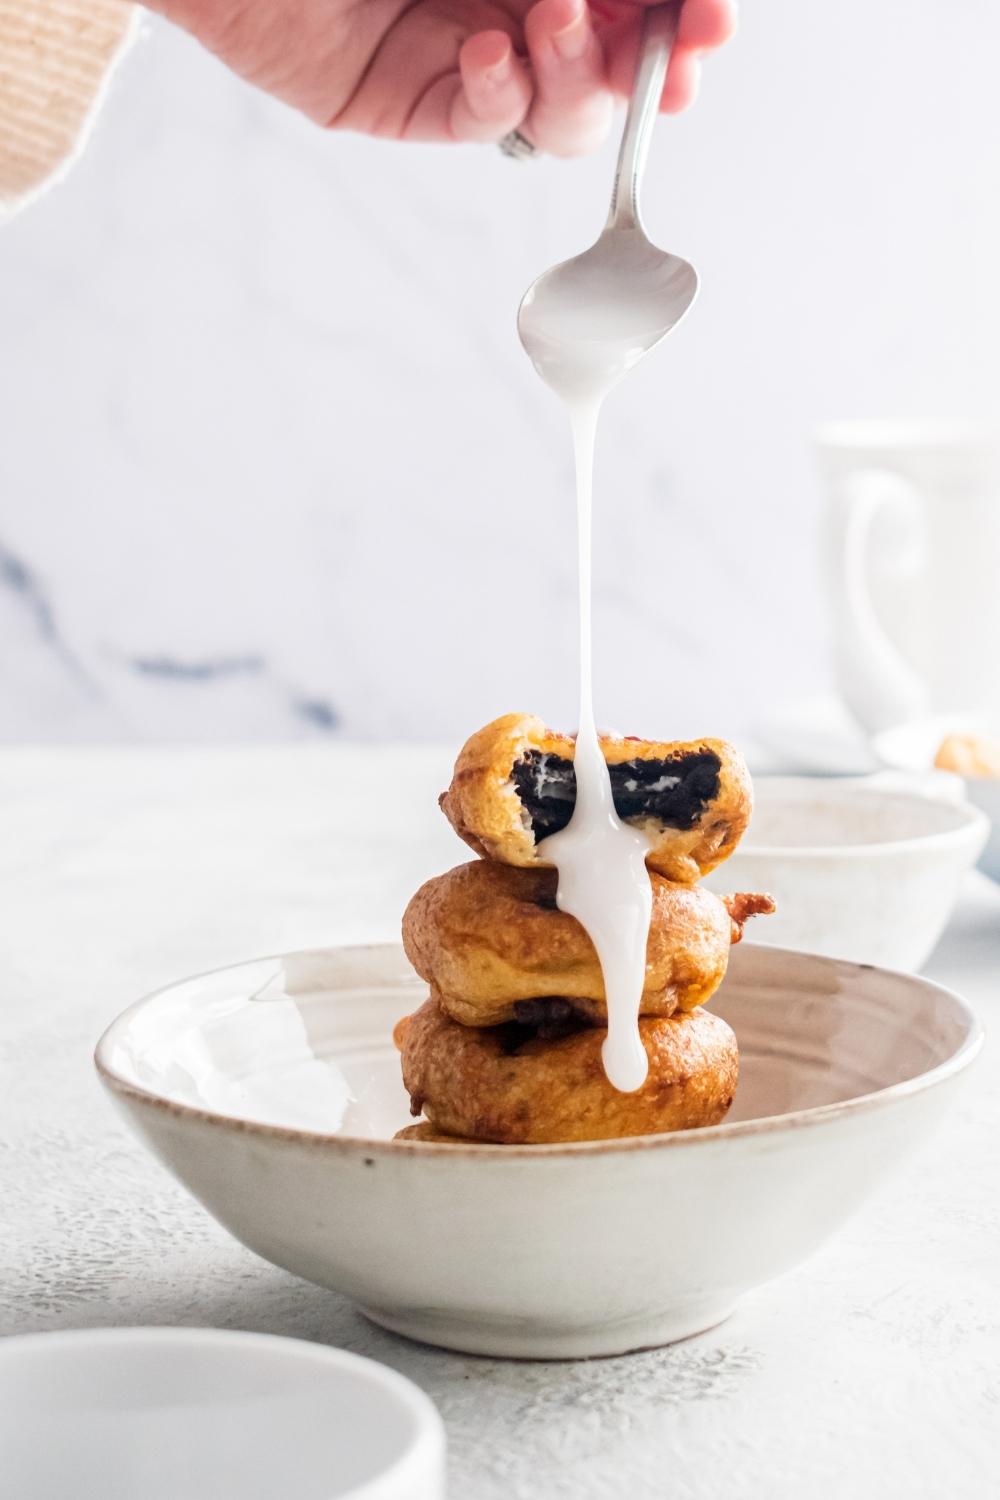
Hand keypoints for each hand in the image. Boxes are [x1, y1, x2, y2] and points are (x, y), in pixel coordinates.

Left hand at [147, 0, 735, 155]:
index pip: (627, 3)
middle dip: (653, 57)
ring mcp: (458, 52)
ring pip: (558, 107)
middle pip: (612, 61)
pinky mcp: (402, 100)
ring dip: (581, 75)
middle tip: (682, 49)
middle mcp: (506, 0)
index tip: (714, 23)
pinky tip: (490, 51)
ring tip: (556, 20)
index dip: (677, 18)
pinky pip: (480, 122)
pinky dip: (500, 96)